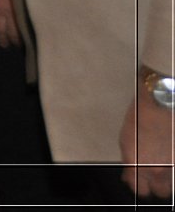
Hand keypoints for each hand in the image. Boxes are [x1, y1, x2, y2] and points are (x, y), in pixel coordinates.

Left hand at [122, 84, 174, 198]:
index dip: (138, 185)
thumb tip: (129, 175)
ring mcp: (173, 166)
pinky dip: (174, 168)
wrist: (161, 104)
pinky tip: (170, 158)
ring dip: (168, 178)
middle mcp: (157, 170)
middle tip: (154, 175)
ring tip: (163, 165)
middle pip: (160, 191)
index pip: (139, 190)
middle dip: (156, 185)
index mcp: (138, 165)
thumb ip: (130, 161)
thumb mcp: (126, 141)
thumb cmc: (141, 117)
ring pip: (172, 185)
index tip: (139, 180)